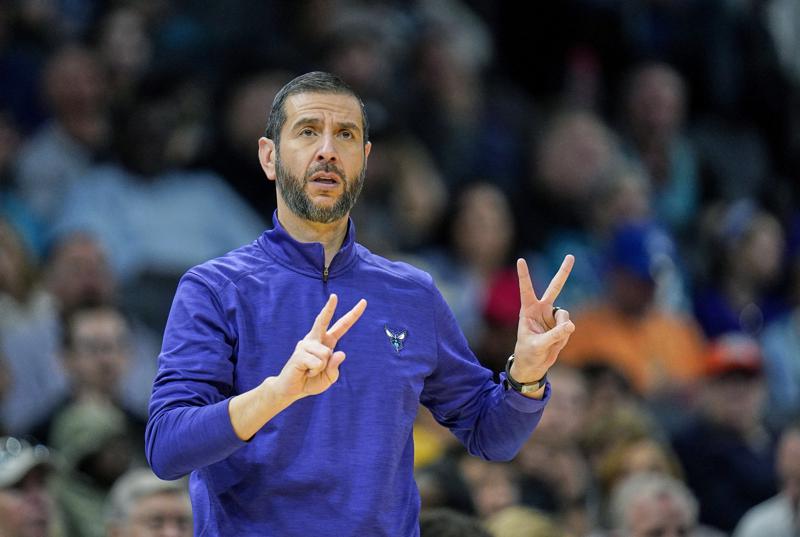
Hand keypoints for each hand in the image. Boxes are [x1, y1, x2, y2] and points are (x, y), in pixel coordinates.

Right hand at [275, 294, 366, 399]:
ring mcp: (305, 345)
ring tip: (310, 371)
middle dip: (329, 308)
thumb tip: (340, 353)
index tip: (363, 302)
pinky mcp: (299, 353)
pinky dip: (314, 372)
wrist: (292, 389)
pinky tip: (305, 372)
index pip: (341, 326)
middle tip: (334, 296)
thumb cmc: (311, 381)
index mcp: (326, 342)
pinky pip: (317, 363)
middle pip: (323, 320)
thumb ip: (335, 367)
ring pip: (326, 354)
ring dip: (321, 368)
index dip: (353, 315)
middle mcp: (315, 339)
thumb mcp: (329, 377)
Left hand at [511, 256, 574, 383]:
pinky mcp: (561, 325)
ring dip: (561, 329)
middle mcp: (541, 310)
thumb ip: (554, 335)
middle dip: (563, 272)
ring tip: (551, 341)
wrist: (534, 365)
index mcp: (528, 310)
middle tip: (571, 256)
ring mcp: (552, 317)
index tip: (520, 259)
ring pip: (565, 315)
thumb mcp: (538, 345)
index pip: (526, 289)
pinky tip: (554, 344)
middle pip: (555, 288)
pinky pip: (568, 327)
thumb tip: (570, 325)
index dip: (524, 275)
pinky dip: (564, 337)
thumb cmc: (528, 353)